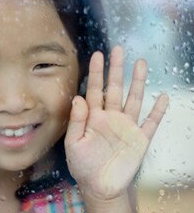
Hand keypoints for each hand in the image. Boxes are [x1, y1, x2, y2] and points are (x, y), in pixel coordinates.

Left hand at [65, 46, 168, 199]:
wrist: (100, 187)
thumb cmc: (84, 166)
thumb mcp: (74, 144)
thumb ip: (76, 121)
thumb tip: (78, 98)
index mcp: (93, 118)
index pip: (95, 90)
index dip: (97, 73)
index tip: (98, 55)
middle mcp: (111, 118)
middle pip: (115, 89)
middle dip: (117, 69)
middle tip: (118, 49)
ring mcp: (126, 127)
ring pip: (134, 99)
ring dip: (138, 82)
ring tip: (140, 63)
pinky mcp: (140, 139)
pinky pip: (151, 122)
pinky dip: (157, 111)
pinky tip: (162, 97)